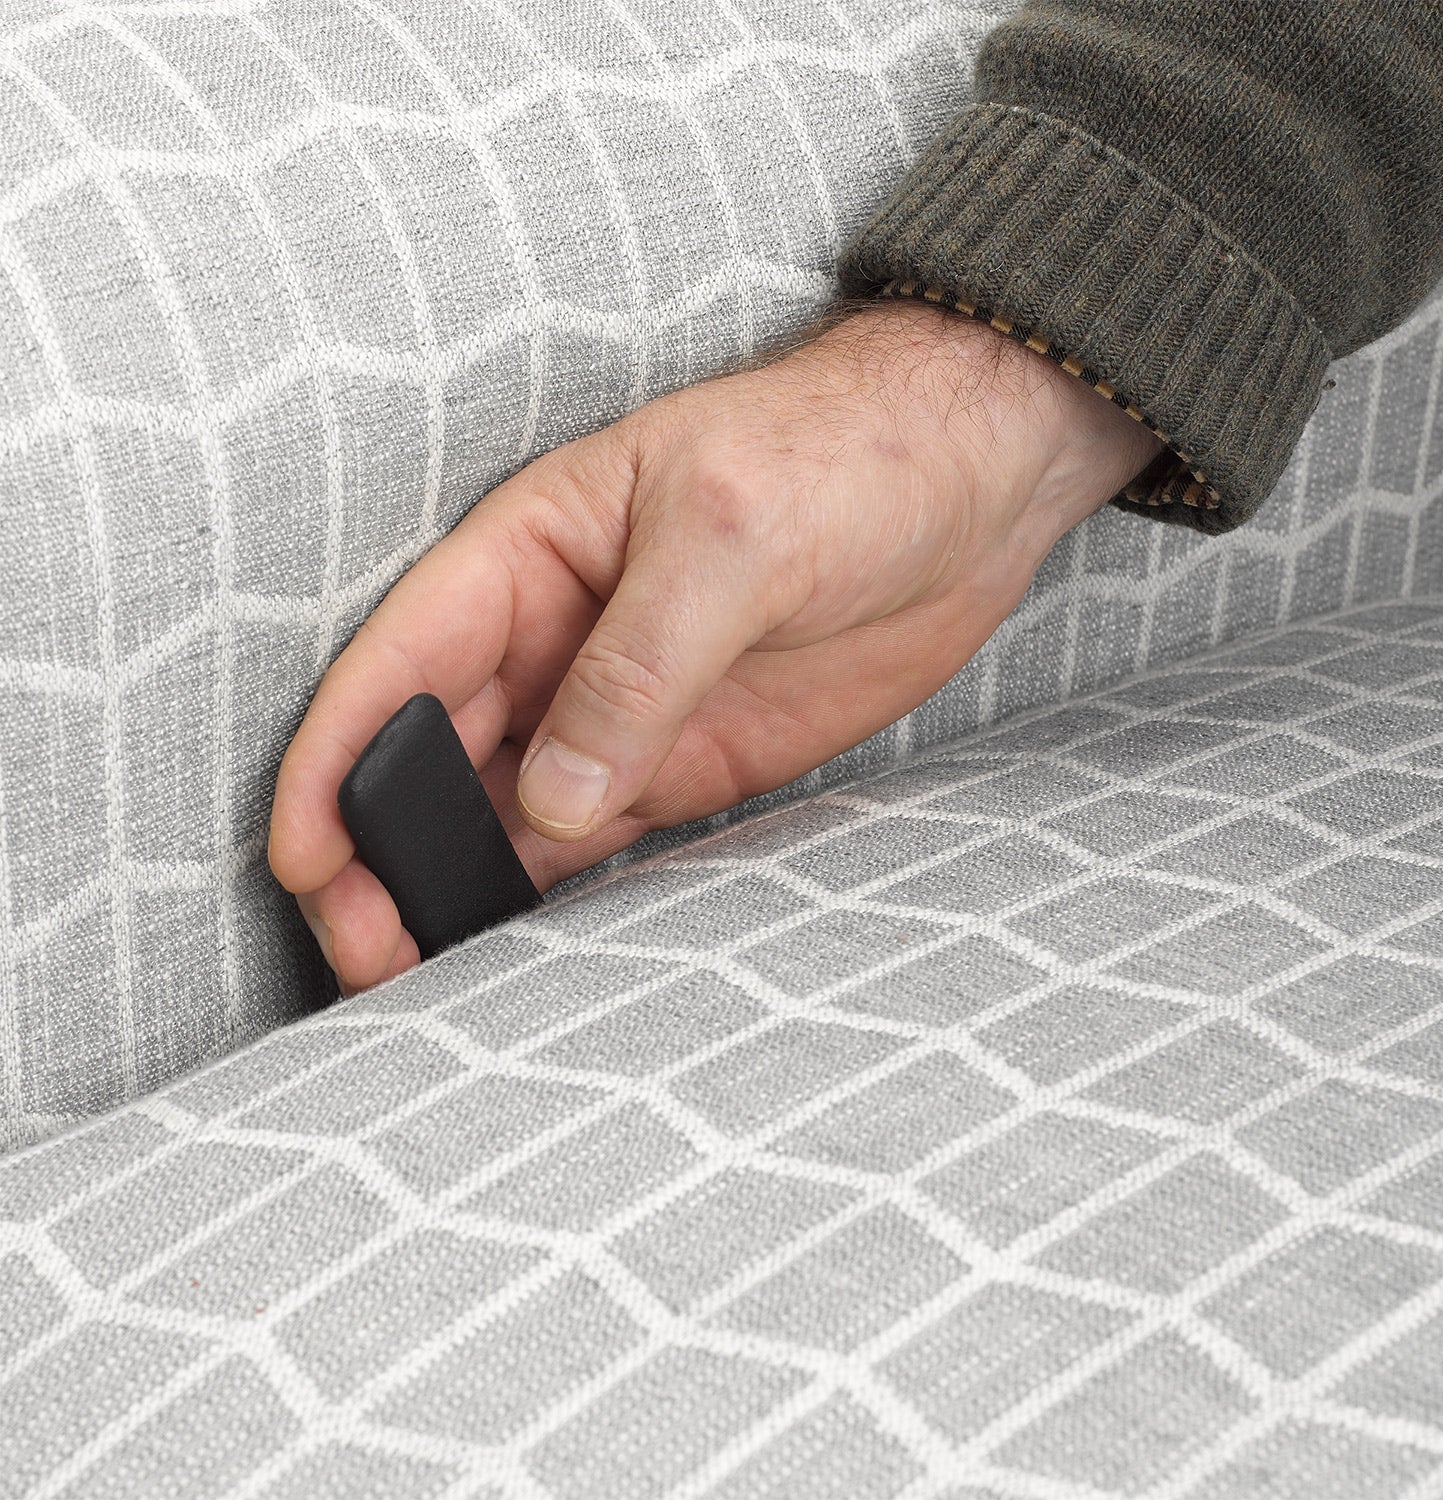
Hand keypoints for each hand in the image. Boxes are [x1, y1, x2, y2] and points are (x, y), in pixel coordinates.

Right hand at [267, 296, 1164, 995]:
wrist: (976, 481)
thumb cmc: (848, 455)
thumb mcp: (734, 536)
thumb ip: (639, 666)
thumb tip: (552, 796)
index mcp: (532, 552)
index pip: (400, 660)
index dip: (337, 756)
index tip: (304, 854)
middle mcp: (555, 637)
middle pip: (431, 752)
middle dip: (382, 847)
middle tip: (364, 953)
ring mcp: (618, 709)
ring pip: (500, 808)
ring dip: (454, 882)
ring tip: (417, 976)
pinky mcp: (682, 762)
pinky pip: (589, 836)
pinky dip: (545, 888)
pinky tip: (515, 944)